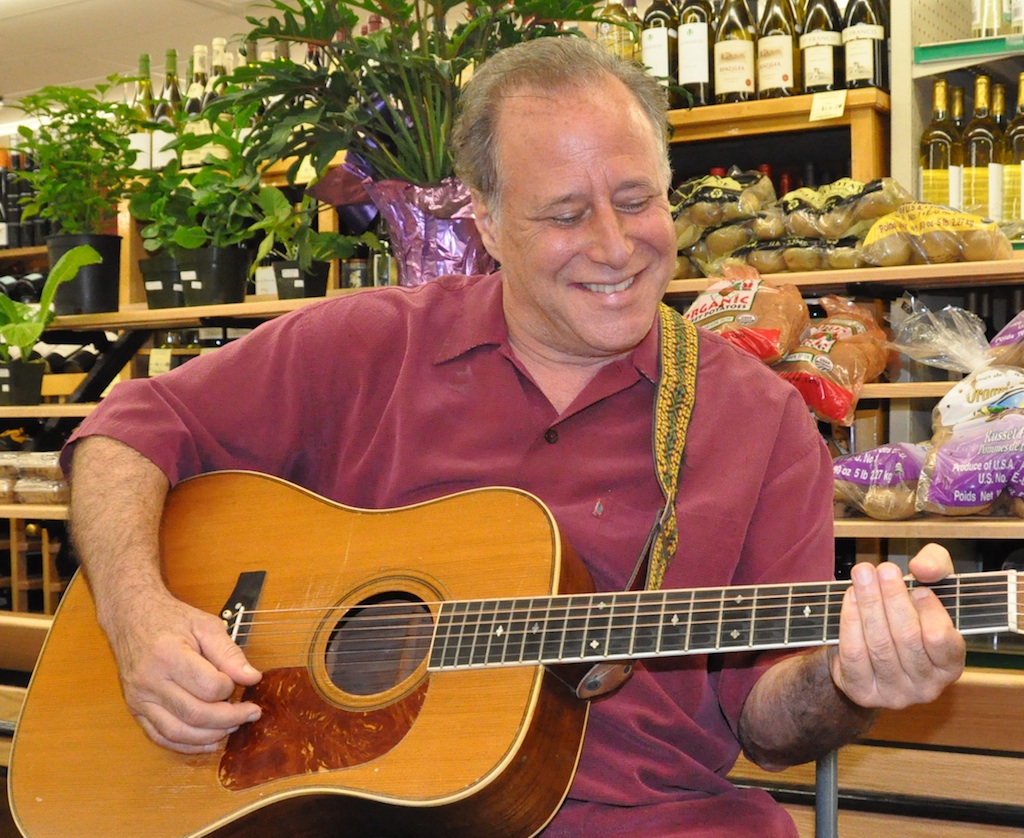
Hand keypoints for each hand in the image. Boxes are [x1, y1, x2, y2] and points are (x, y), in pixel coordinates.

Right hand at [102, 591, 262, 753]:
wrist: (131, 618)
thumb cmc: (171, 619)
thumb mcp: (206, 626)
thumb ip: (229, 653)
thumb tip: (252, 678)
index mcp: (168, 655)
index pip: (208, 686)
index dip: (230, 688)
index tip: (241, 682)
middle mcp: (149, 681)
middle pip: (195, 714)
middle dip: (229, 718)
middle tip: (251, 713)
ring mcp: (139, 698)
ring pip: (177, 732)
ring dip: (210, 736)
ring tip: (233, 727)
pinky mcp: (135, 709)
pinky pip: (160, 737)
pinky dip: (186, 745)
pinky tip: (208, 741)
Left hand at [829, 543, 964, 709]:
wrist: (867, 647)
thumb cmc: (907, 612)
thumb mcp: (930, 583)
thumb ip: (936, 566)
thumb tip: (923, 567)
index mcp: (950, 666)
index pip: (942, 640)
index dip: (930, 612)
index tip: (917, 587)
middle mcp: (927, 687)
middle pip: (907, 639)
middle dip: (892, 599)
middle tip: (882, 569)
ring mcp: (894, 694)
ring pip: (879, 645)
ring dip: (869, 605)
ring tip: (863, 575)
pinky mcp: (863, 692)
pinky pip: (853, 654)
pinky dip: (850, 622)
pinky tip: (850, 597)